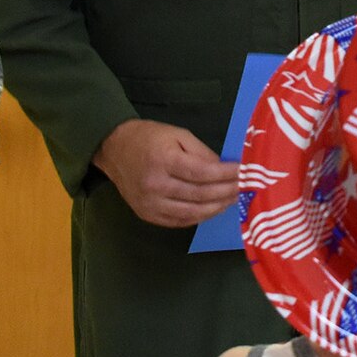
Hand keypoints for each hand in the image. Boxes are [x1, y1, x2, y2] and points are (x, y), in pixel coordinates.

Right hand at [94, 119, 238, 227]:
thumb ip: (202, 152)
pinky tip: (212, 209)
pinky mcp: (147, 215)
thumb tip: (224, 170)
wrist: (114, 149)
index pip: (202, 173)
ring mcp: (150, 203)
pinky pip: (179, 221)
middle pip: (200, 195)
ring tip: (232, 200)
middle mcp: (155, 184)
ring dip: (216, 208)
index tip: (243, 173)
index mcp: (163, 160)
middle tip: (243, 189)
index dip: (226, 175)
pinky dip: (199, 217)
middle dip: (226, 193)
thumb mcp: (177, 134)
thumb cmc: (148, 138)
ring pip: (192, 213)